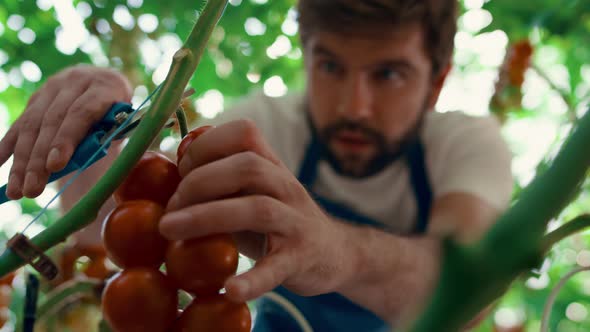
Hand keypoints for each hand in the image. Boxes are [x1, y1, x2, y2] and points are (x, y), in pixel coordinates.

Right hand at [0, 65, 131, 198]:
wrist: (106, 82)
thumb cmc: (122, 112)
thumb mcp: (126, 122)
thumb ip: (111, 137)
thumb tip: (89, 160)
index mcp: (104, 86)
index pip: (81, 112)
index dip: (67, 139)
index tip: (55, 165)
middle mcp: (75, 81)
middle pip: (52, 122)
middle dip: (39, 159)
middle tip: (32, 190)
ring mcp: (52, 88)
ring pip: (32, 125)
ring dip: (21, 160)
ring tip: (16, 190)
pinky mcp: (37, 97)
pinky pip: (20, 123)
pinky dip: (7, 146)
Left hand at [160, 120, 352, 301]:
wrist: (332, 252)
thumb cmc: (277, 221)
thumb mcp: (252, 193)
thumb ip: (220, 183)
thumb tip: (164, 181)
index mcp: (272, 165)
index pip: (244, 133)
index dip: (205, 145)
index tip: (180, 169)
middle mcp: (287, 186)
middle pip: (247, 167)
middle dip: (199, 181)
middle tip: (170, 208)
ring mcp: (296, 222)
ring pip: (258, 208)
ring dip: (207, 216)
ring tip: (170, 230)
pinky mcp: (301, 258)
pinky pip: (277, 267)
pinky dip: (253, 280)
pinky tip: (230, 290)